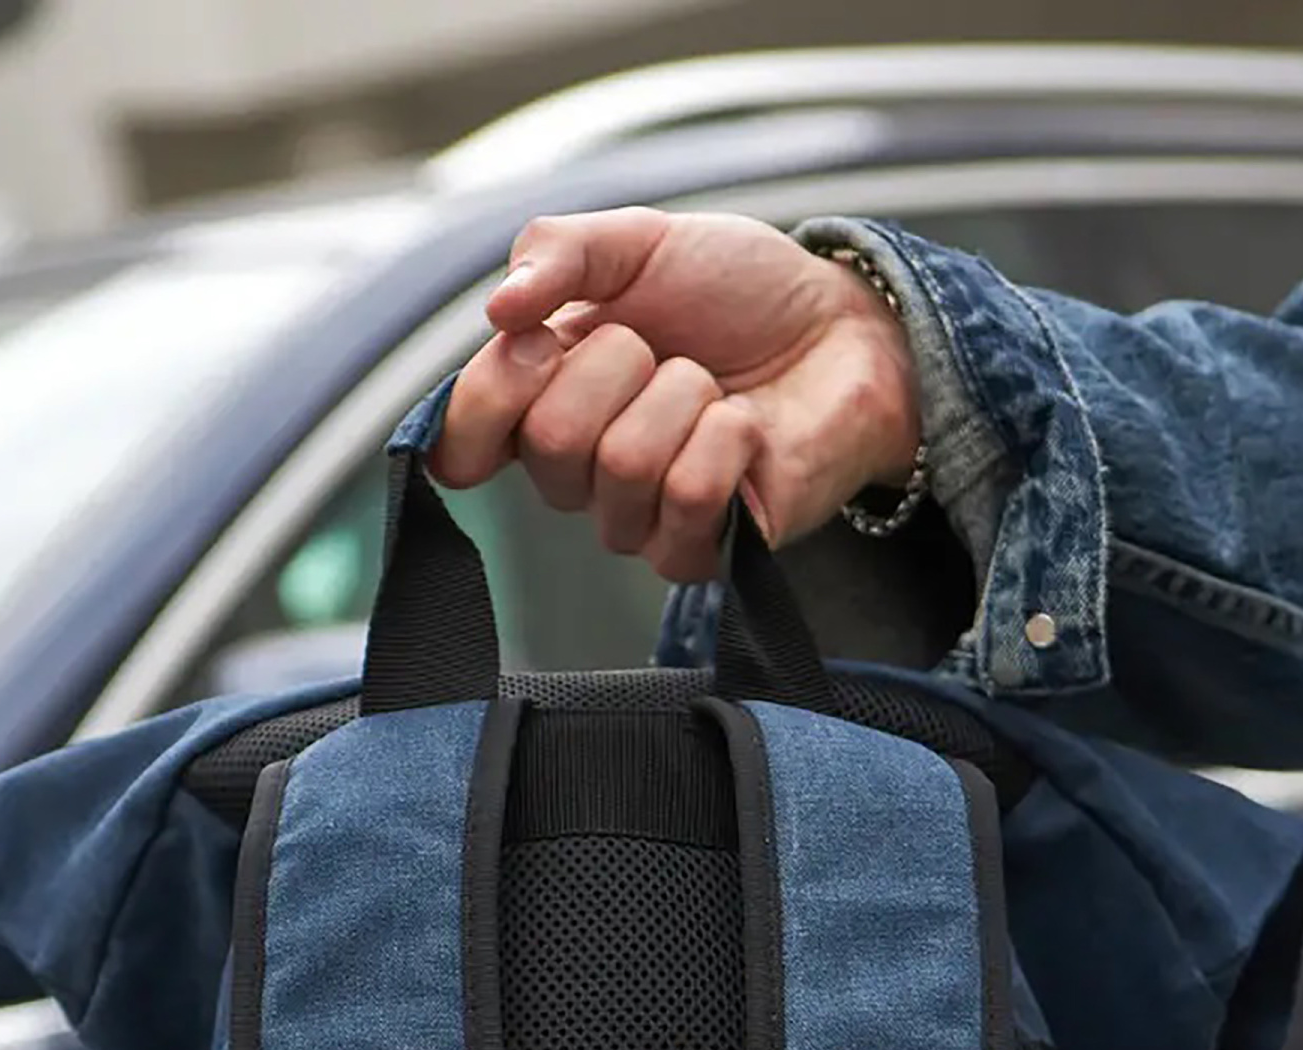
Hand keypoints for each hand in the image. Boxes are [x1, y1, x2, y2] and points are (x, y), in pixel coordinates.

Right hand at [432, 208, 921, 581]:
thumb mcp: (636, 241)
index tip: (539, 343)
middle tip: (663, 350)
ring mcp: (633, 520)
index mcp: (539, 401)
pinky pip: (688, 497)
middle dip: (620, 365)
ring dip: (684, 396)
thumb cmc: (738, 292)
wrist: (842, 328)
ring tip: (712, 387)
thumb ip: (556, 252)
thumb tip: (498, 309)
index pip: (460, 445)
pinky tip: (745, 430)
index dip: (490, 397)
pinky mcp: (697, 553)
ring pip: (625, 464)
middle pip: (551, 441)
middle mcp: (576, 475)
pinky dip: (726, 439)